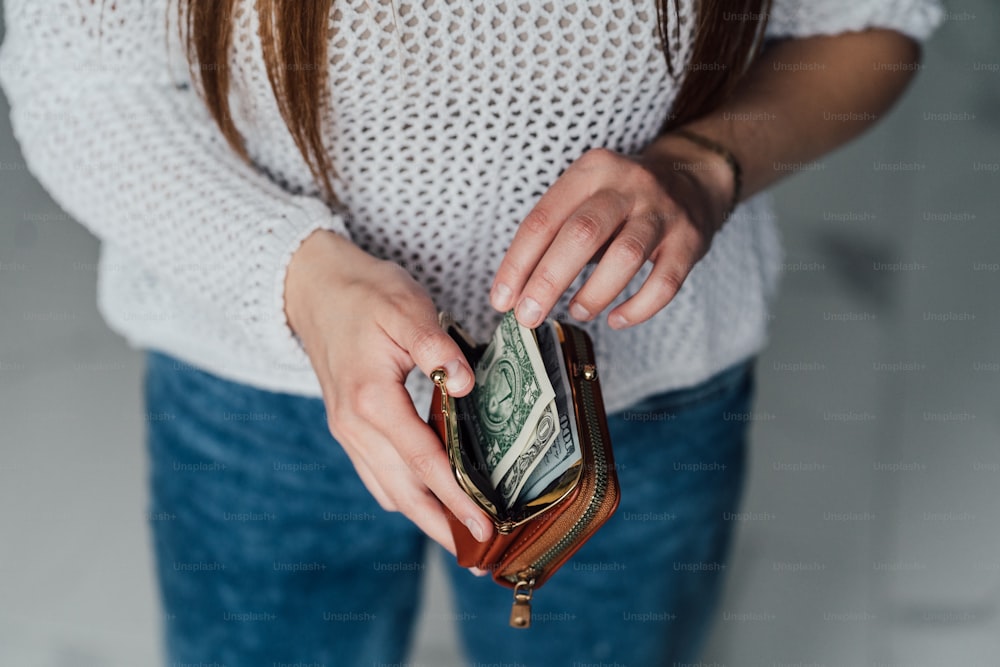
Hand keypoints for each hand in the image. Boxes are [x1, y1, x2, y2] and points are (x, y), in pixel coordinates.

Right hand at [284, 229, 493, 554]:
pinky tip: (428, 497)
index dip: (456, 499)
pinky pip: (376, 475)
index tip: (484, 527)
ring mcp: (347, 431)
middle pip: (402, 492)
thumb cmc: (365, 295)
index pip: (424, 462)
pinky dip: (403, 495)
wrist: (315, 289)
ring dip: (422, 516)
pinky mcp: (348, 429)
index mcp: (371, 400)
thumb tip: (464, 385)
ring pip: (387, 490)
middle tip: (479, 553)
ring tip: (459, 534)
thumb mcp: (406, 308)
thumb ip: (437, 347)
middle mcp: (354, 426)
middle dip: (441, 525)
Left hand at [490, 140, 734, 328]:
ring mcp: (662, 212)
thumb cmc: (621, 200)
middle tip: (528, 316)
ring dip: (594, 293)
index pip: (543, 219)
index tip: (501, 300)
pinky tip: (616, 320)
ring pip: (625, 257)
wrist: (692, 177)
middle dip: (548, 281)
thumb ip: (554, 235)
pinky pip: (664, 283)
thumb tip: (515, 293)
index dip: (517, 263)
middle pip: (581, 234)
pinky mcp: (690, 241)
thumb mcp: (585, 196)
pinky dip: (637, 309)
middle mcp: (627, 185)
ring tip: (577, 312)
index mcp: (590, 171)